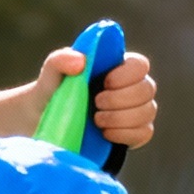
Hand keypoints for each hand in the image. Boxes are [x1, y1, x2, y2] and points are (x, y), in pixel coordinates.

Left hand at [32, 47, 158, 149]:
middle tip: (96, 103)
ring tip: (96, 120)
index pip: (140, 65)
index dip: (127, 75)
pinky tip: (105, 134)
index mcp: (117, 67)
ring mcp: (134, 112)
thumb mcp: (50, 74)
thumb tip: (81, 61)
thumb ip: (60, 60)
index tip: (106, 82)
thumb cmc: (51, 93)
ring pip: (147, 112)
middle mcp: (131, 88)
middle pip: (147, 89)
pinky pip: (144, 133)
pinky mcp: (132, 134)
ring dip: (121, 118)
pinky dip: (125, 134)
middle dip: (120, 99)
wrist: (45, 125)